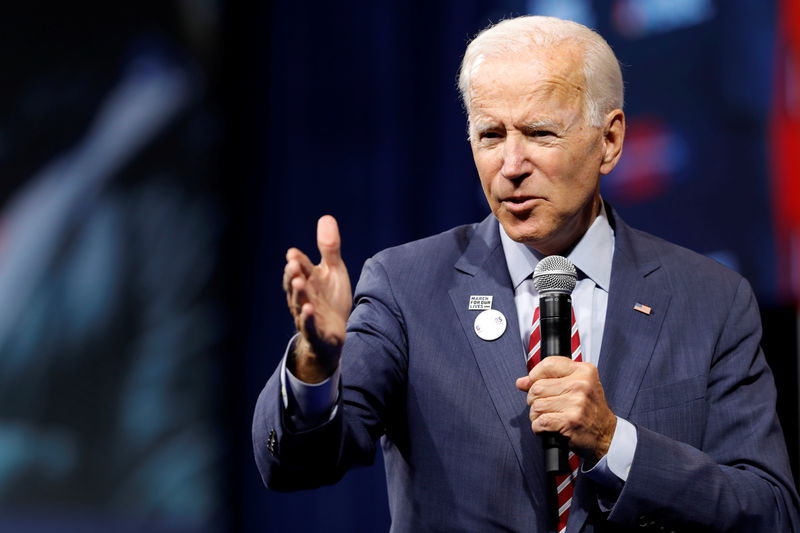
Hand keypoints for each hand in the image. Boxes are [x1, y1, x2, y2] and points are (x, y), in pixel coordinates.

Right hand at [283, 215, 351, 382]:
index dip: (297, 261)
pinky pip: (309, 326)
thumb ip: (329, 248)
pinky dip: (307, 318)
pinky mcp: (316, 332)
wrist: (334, 333)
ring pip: (299, 304)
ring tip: (299, 283)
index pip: (300, 268)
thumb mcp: (333, 271)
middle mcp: (303, 297)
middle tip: (293, 264)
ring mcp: (308, 315)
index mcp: (307, 280)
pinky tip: (308, 309)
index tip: (293, 253)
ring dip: (298, 293)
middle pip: (295, 285)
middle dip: (293, 275)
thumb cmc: (330, 299)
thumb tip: (326, 217)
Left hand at [515, 357, 615, 462]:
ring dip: (536, 415)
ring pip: (536, 405)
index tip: (536, 384)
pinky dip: (539, 427)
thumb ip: (549, 380)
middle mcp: (581, 384)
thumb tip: (521, 382)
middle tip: (545, 406)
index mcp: (584, 371)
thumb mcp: (576, 387)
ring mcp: (577, 403)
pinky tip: (549, 427)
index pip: (548, 364)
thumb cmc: (590, 410)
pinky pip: (540, 422)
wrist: (606, 435)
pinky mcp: (570, 421)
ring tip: (548, 417)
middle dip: (534, 399)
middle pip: (537, 387)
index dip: (535, 376)